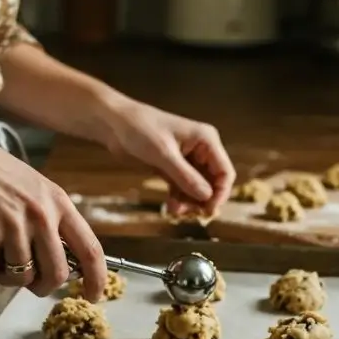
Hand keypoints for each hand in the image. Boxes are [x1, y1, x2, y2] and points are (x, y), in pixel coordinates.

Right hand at [0, 126, 106, 300]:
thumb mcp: (32, 186)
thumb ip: (48, 218)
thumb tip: (59, 256)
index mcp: (58, 202)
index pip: (91, 249)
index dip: (96, 279)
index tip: (94, 295)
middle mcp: (41, 215)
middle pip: (57, 273)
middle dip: (43, 286)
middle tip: (29, 282)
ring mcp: (14, 226)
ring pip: (22, 277)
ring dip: (5, 274)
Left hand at [101, 99, 235, 216]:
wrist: (114, 124)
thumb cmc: (140, 129)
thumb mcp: (163, 154)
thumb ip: (185, 176)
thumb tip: (207, 197)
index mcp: (206, 140)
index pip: (224, 171)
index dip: (220, 193)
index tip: (208, 210)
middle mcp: (200, 150)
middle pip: (213, 182)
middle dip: (203, 200)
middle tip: (189, 214)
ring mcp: (187, 160)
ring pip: (198, 188)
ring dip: (190, 202)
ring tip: (175, 211)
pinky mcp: (172, 168)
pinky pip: (183, 188)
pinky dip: (179, 199)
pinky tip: (171, 207)